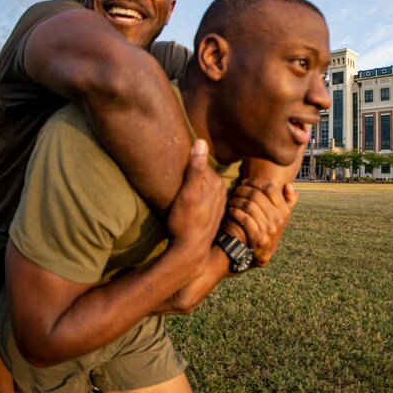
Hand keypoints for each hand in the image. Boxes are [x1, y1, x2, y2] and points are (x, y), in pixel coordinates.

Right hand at [167, 139, 226, 257]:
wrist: (190, 250)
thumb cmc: (186, 221)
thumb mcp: (188, 193)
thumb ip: (195, 168)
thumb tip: (201, 141)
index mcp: (216, 182)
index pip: (200, 161)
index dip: (187, 158)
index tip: (173, 156)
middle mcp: (220, 190)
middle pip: (202, 173)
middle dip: (190, 170)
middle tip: (172, 169)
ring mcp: (216, 201)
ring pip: (203, 184)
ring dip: (192, 182)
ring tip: (176, 182)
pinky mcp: (210, 211)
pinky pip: (202, 196)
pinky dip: (195, 194)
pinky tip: (185, 198)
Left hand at [225, 178, 298, 266]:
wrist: (264, 253)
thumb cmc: (271, 228)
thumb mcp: (284, 216)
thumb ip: (289, 200)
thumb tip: (289, 185)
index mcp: (284, 211)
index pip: (270, 188)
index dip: (256, 182)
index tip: (246, 181)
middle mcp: (278, 219)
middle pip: (257, 195)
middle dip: (243, 190)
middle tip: (236, 190)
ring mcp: (268, 229)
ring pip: (249, 206)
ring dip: (237, 200)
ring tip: (232, 200)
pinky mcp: (258, 238)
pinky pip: (244, 219)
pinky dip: (235, 212)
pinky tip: (232, 210)